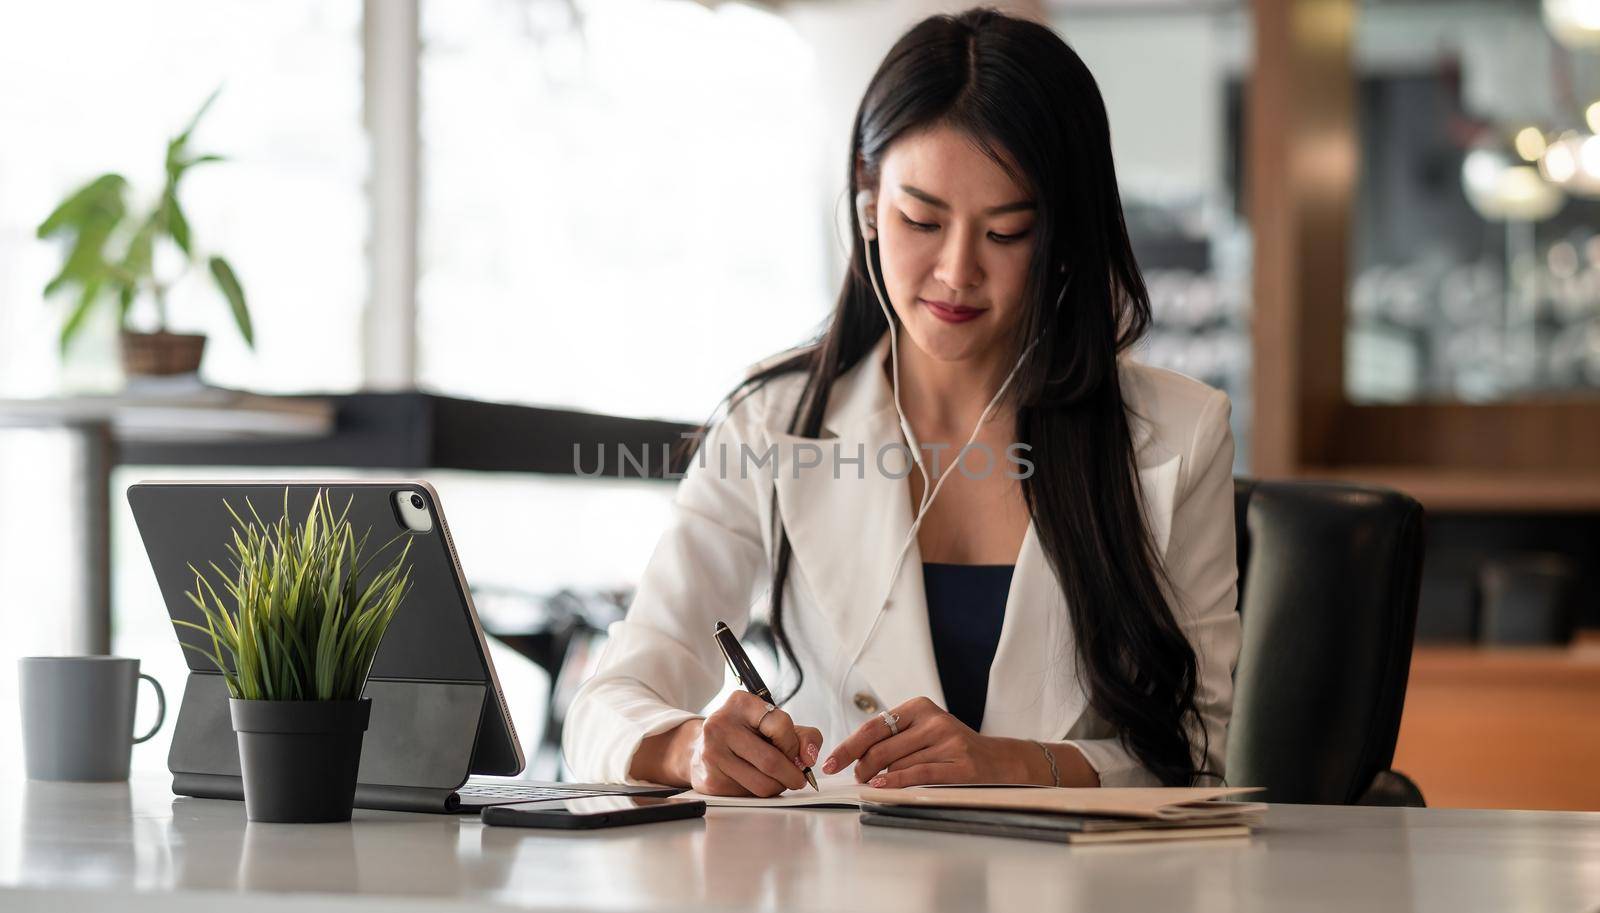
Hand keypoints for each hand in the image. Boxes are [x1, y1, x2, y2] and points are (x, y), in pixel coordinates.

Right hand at [686, 691, 822, 796]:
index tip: (796, 753)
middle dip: (792, 775)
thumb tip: (809, 758)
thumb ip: (803, 735)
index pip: (780, 725)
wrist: (703, 746)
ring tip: (778, 779)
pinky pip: (748, 795)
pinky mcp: (710, 780)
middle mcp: (721, 725)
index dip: (794, 745)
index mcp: (741, 704)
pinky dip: (760, 793)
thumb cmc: (746, 733)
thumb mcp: (774, 723)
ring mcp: (713, 753)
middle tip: (798, 778)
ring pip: (762, 784)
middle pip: (771, 761)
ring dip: (778, 787)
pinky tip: (756, 781)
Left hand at [819, 696, 1041, 787]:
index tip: (831, 763)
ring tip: (870, 785)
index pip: (873, 727)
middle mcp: (933, 721)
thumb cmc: (953, 748)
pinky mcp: (959, 764)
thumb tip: (853, 757)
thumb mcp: (925, 730)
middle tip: (855, 779)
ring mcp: (948, 741)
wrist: (999, 761)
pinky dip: (894, 784)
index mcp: (920, 707)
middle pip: (881, 748)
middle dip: (860, 767)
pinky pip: (916, 775)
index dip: (848, 747)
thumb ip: (894, 737)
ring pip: (896, 764)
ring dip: (876, 779)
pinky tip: (880, 788)